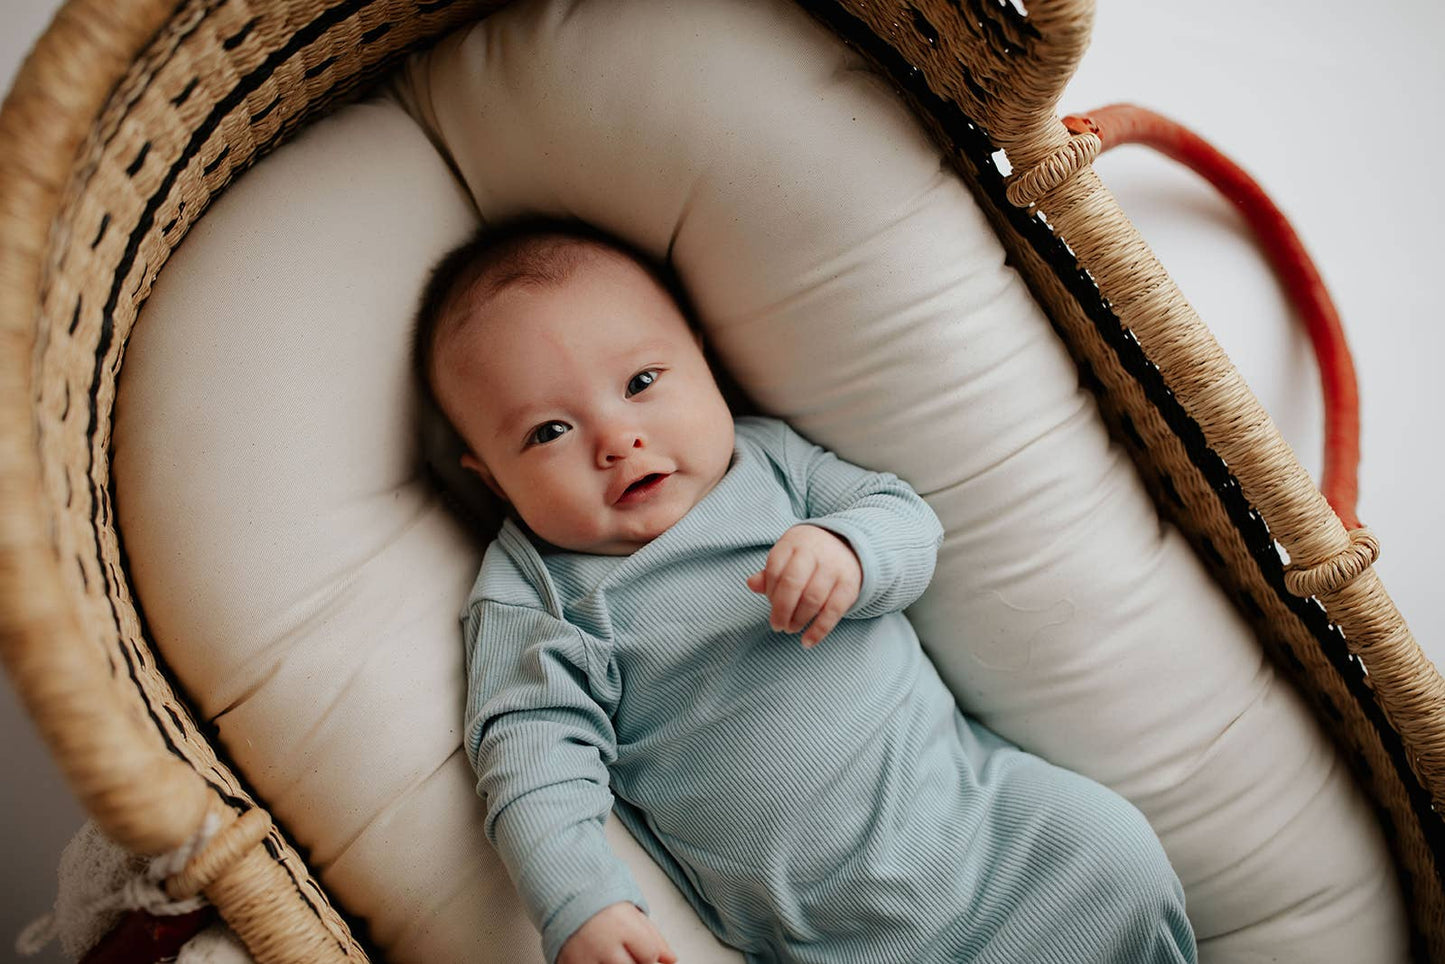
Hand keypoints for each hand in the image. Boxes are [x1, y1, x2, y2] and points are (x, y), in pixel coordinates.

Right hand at [556, 901, 676, 963]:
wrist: (563, 891)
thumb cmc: (600, 901)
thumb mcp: (632, 913)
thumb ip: (655, 938)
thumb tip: (672, 960)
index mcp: (623, 926)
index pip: (649, 956)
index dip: (648, 956)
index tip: (641, 951)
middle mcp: (604, 944)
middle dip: (633, 962)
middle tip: (624, 952)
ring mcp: (585, 958)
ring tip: (610, 953)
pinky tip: (597, 957)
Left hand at [746, 524, 861, 647]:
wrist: (846, 545)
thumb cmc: (806, 557)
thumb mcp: (786, 557)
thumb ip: (769, 574)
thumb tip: (751, 584)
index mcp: (794, 543)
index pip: (775, 570)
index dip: (770, 593)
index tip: (770, 605)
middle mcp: (815, 552)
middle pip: (793, 584)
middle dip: (781, 610)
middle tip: (777, 625)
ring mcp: (834, 568)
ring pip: (813, 599)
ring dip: (798, 620)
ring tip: (790, 628)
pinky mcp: (850, 585)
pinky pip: (833, 611)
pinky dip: (819, 630)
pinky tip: (807, 641)